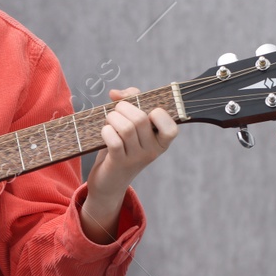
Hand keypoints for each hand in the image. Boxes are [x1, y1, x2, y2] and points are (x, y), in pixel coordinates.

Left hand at [80, 87, 176, 241]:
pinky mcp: (119, 163)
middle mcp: (153, 151)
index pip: (171, 127)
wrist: (109, 182)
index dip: (158, 113)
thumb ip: (130, 101)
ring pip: (126, 128)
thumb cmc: (121, 148)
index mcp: (161, 141)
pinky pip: (114, 140)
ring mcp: (136, 158)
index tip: (145, 110)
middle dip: (124, 108)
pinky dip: (106, 131)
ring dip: (113, 117)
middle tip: (116, 111)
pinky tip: (105, 132)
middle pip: (141, 119)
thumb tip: (116, 93)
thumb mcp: (132, 126)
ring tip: (109, 120)